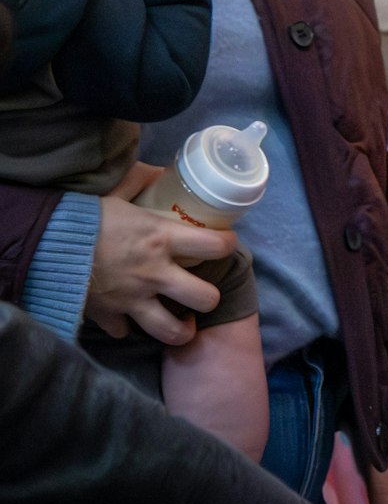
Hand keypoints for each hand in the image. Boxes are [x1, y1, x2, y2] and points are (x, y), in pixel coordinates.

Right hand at [82, 172, 236, 343]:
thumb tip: (158, 171)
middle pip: (204, 298)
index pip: (216, 246)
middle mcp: (154, 273)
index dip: (227, 245)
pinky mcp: (108, 316)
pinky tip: (131, 318)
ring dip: (179, 329)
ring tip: (182, 322)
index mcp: (162, 239)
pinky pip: (126, 331)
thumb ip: (141, 183)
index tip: (223, 244)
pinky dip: (128, 327)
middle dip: (208, 298)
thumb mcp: (118, 195)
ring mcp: (132, 299)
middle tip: (202, 292)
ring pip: (172, 331)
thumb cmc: (84, 218)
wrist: (44, 243)